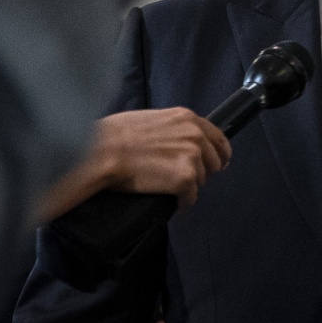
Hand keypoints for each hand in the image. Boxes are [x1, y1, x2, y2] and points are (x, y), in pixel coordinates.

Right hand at [34, 107, 230, 220]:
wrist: (102, 150)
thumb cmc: (116, 135)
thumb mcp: (153, 120)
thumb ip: (174, 129)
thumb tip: (180, 142)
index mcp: (187, 118)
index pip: (219, 139)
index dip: (219, 154)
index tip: (217, 163)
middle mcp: (195, 136)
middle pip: (214, 163)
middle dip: (201, 173)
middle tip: (182, 179)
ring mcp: (192, 157)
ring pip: (201, 181)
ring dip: (187, 187)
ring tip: (167, 188)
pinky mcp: (184, 179)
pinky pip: (190, 199)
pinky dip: (181, 204)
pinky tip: (170, 202)